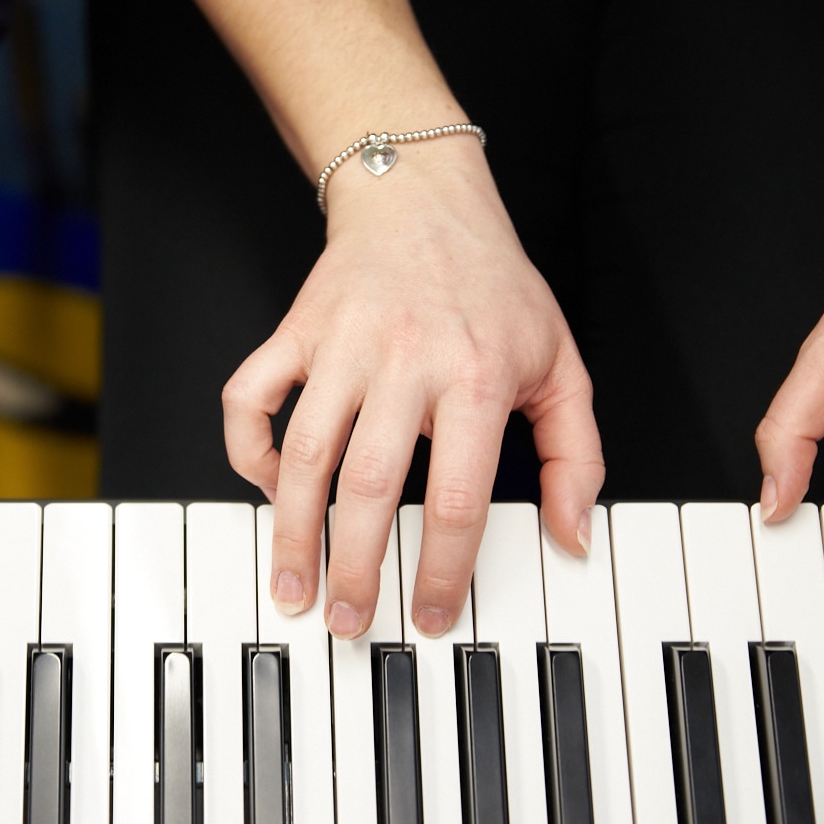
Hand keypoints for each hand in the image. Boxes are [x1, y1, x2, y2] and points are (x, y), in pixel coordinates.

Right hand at [224, 142, 603, 638]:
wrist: (425, 200)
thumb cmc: (494, 286)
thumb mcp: (560, 364)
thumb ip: (574, 455)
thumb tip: (574, 536)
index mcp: (473, 377)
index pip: (457, 497)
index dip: (439, 569)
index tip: (428, 615)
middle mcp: (403, 361)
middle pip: (368, 486)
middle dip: (353, 568)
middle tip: (347, 623)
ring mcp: (341, 345)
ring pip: (304, 452)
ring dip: (292, 530)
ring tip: (293, 587)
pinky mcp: (296, 331)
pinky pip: (251, 396)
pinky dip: (249, 448)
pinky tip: (270, 488)